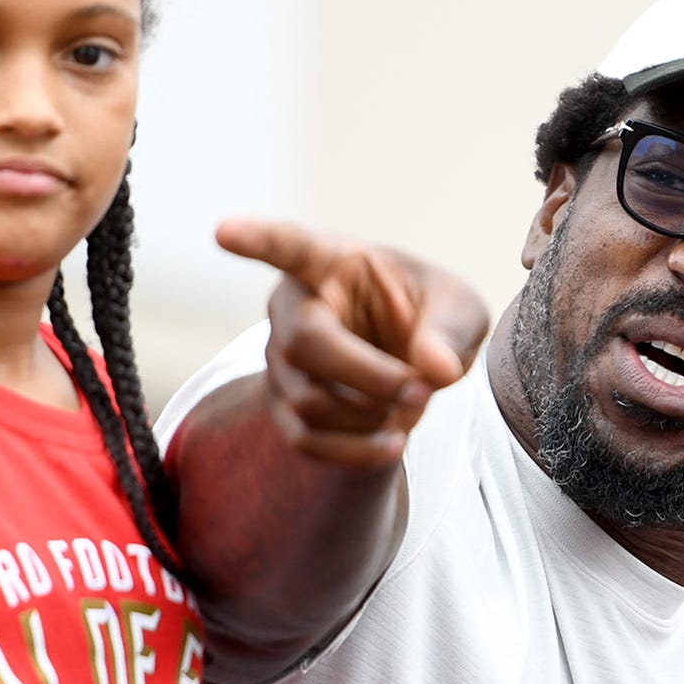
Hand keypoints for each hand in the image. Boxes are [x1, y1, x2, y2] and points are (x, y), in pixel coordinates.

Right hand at [217, 218, 489, 468]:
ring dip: (372, 417)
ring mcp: (279, 359)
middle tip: (422, 389)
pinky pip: (306, 441)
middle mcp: (292, 306)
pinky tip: (393, 444)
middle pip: (304, 345)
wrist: (415, 364)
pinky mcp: (284, 406)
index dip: (255, 238)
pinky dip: (356, 451)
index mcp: (330, 262)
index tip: (223, 231)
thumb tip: (435, 370)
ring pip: (309, 402)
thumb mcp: (460, 309)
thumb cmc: (432, 318)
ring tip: (413, 407)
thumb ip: (449, 330)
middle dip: (370, 377)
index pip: (287, 245)